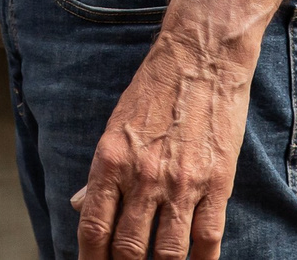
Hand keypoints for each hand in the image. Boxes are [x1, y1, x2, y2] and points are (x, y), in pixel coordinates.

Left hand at [71, 23, 253, 259]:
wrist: (202, 56)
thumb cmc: (156, 89)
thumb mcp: (116, 126)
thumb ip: (100, 172)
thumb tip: (80, 205)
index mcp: (111, 161)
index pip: (94, 229)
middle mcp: (143, 176)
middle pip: (129, 249)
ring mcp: (182, 182)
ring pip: (169, 253)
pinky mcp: (217, 182)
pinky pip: (208, 238)